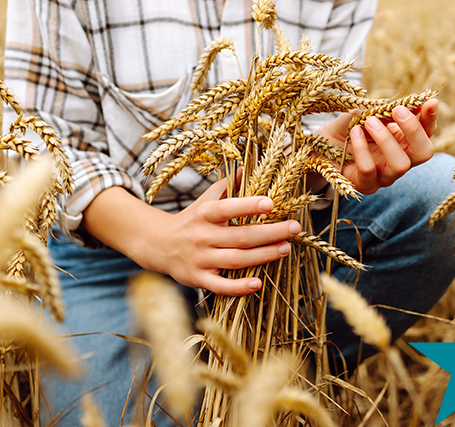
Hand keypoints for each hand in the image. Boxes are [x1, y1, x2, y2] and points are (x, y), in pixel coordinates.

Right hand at [146, 174, 301, 295]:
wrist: (159, 245)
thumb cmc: (192, 219)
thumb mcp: (206, 199)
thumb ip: (228, 185)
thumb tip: (248, 167)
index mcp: (205, 214)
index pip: (227, 208)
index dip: (248, 205)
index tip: (270, 203)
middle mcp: (202, 236)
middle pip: (240, 237)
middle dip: (270, 233)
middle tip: (294, 228)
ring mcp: (200, 259)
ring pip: (236, 260)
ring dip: (263, 256)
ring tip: (286, 248)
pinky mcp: (199, 279)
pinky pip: (220, 286)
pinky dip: (239, 287)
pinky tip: (258, 283)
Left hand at [317, 99, 437, 194]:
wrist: (319, 146)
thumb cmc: (346, 129)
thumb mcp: (366, 113)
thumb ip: (385, 110)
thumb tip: (407, 103)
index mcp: (404, 142)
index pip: (427, 133)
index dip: (431, 119)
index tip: (430, 102)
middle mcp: (399, 160)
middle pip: (423, 153)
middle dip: (413, 130)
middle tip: (397, 110)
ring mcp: (384, 176)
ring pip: (400, 165)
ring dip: (386, 139)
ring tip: (370, 121)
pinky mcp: (365, 184)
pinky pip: (369, 170)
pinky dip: (362, 148)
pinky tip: (354, 132)